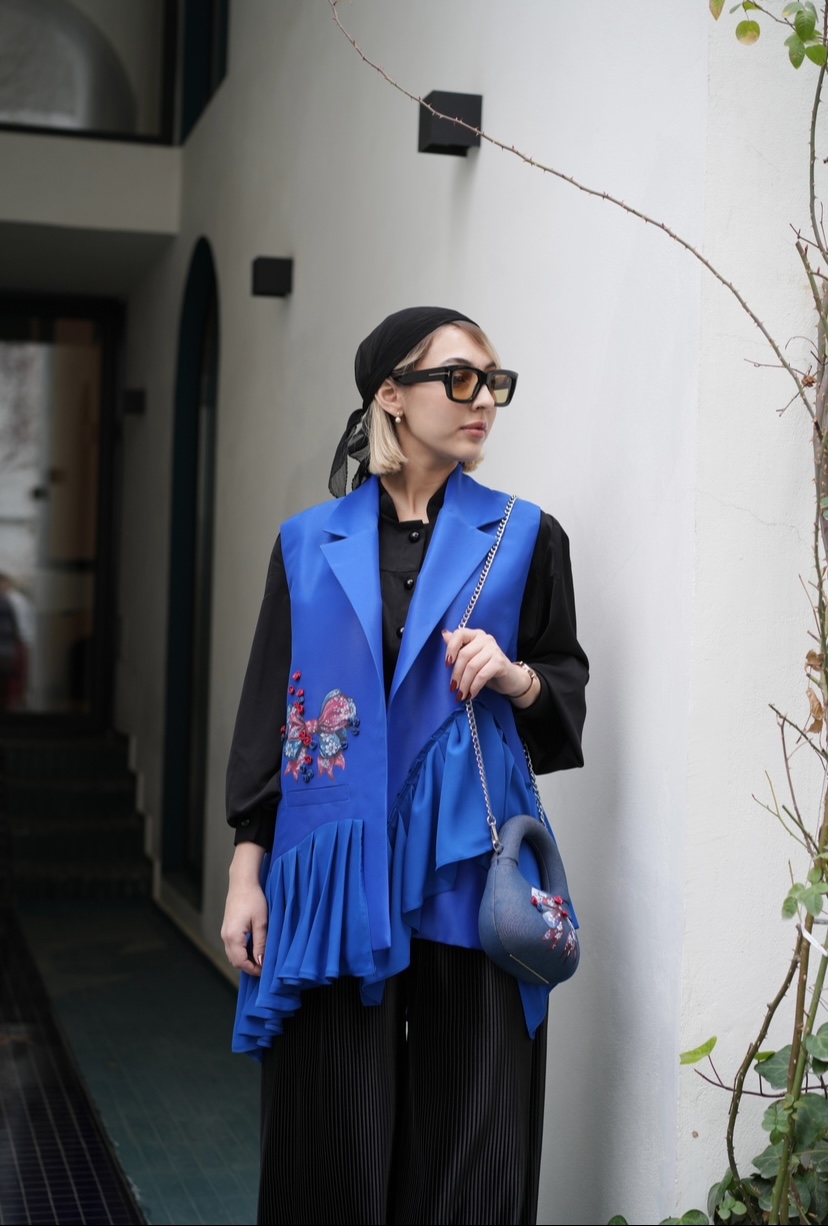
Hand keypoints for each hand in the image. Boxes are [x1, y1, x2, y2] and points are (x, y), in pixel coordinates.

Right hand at [221, 843, 268, 975]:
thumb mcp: (261, 922)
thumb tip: (261, 962)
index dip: (254, 969)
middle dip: (249, 967)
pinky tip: (254, 948)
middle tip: (265, 966)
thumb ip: (261, 944)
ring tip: (261, 957)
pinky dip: (242, 952)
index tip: (267, 970)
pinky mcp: (227, 929)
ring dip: (245, 960)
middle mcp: (225, 936)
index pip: (241, 962)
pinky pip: (232, 947)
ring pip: (233, 955)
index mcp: (233, 936)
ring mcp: (224, 932)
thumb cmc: (253, 899)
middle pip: (235, 961)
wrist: (242, 883)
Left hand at [441, 628, 537, 706]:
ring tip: (461, 695)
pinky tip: (471, 694)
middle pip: (464, 655)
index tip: (447, 665)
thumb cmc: (486, 668)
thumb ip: (458, 647)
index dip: (451, 649)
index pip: (459, 634)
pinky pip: (482, 675)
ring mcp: (494, 649)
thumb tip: (444, 634)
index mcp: (475, 634)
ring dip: (464, 684)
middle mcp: (485, 639)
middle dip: (456, 674)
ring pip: (472, 667)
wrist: (510, 679)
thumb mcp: (470, 658)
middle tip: (453, 688)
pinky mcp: (500, 662)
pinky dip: (474, 687)